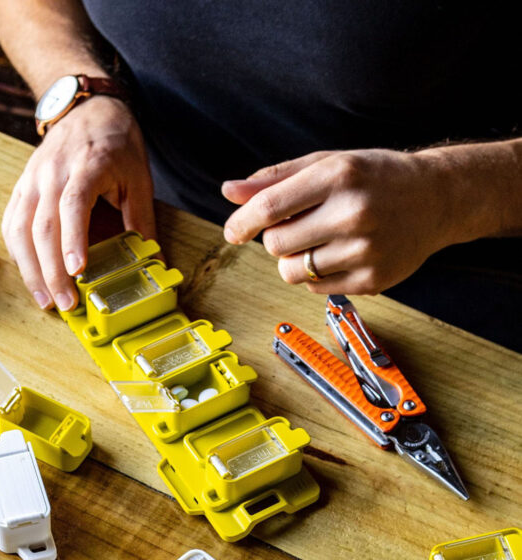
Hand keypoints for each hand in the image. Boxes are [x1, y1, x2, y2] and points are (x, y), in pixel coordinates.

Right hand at [2, 96, 155, 310]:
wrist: (86, 108)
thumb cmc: (115, 142)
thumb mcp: (139, 177)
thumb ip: (142, 219)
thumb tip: (153, 261)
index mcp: (87, 165)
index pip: (73, 204)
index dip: (73, 239)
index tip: (77, 270)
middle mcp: (52, 172)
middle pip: (43, 226)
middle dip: (52, 271)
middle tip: (65, 303)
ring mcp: (32, 180)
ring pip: (21, 230)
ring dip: (31, 270)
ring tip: (45, 300)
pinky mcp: (21, 187)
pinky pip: (11, 224)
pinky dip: (18, 254)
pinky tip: (30, 276)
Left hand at [221, 148, 464, 294]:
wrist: (437, 198)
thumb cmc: (373, 178)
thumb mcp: (328, 164)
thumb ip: (276, 179)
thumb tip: (228, 191)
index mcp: (340, 175)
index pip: (271, 207)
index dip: (242, 222)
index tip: (233, 232)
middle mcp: (354, 212)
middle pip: (276, 244)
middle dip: (276, 238)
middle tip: (300, 226)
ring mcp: (365, 250)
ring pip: (291, 272)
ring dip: (294, 260)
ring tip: (320, 240)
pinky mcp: (373, 280)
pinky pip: (315, 288)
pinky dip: (316, 276)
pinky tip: (341, 254)